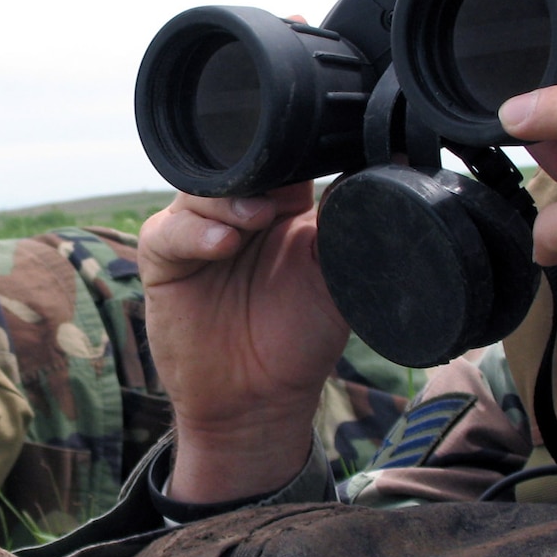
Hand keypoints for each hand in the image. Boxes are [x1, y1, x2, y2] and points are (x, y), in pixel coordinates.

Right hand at [137, 182, 350, 501]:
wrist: (258, 402)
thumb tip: (391, 174)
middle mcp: (237, 213)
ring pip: (199, 189)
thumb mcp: (340, 281)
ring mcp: (197, 234)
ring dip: (228, 201)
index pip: (283, 159)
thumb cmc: (300, 341)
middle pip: (234, 166)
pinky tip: (222, 245)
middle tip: (279, 199)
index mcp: (283, 208)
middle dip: (254, 172)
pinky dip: (192, 231)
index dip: (292, 155)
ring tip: (256, 221)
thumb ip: (354, 230)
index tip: (310, 165)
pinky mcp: (164, 260)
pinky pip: (167, 231)